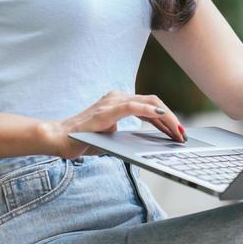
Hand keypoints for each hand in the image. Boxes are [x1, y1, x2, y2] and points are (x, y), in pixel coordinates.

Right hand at [50, 90, 185, 158]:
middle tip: (183, 134)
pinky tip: (163, 118)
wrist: (59, 138)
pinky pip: (134, 107)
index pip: (150, 106)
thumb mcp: (112, 138)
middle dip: (171, 119)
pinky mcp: (108, 110)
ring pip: (149, 103)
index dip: (167, 119)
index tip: (178, 132)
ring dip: (167, 118)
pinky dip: (151, 111)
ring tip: (178, 131)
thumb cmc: (84, 140)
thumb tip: (146, 146)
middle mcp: (117, 97)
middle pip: (153, 102)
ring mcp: (112, 102)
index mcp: (118, 102)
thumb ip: (127, 136)